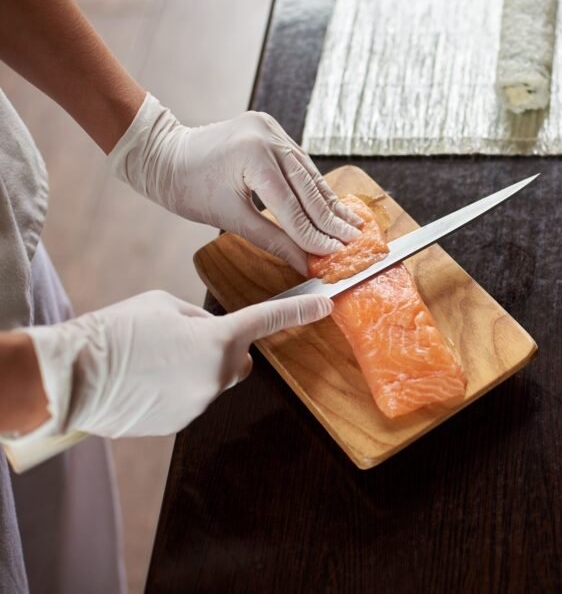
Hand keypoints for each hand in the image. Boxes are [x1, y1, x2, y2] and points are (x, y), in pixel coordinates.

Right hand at [17, 291, 332, 437]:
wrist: (73, 376)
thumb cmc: (117, 331)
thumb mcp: (166, 305)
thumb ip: (201, 318)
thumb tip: (211, 331)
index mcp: (218, 339)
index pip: (268, 320)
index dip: (300, 310)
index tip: (325, 303)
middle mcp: (217, 375)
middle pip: (237, 360)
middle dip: (221, 350)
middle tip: (182, 341)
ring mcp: (199, 403)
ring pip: (210, 380)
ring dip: (191, 370)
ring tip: (151, 362)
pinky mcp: (180, 423)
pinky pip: (189, 399)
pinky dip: (174, 390)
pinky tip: (145, 382)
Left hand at [107, 94, 361, 271]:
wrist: (163, 154)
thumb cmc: (187, 188)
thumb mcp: (230, 219)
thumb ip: (273, 239)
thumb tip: (304, 262)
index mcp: (253, 157)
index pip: (293, 206)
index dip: (316, 234)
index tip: (335, 253)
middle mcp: (267, 136)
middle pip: (308, 187)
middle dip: (331, 218)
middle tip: (354, 240)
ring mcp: (270, 128)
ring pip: (308, 172)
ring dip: (328, 201)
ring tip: (351, 223)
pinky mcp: (270, 127)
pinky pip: (299, 162)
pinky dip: (313, 185)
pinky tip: (330, 203)